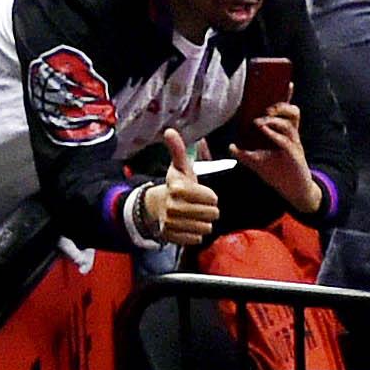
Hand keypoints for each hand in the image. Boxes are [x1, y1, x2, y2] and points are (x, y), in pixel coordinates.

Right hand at [148, 128, 220, 244]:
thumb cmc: (176, 186)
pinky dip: (196, 233)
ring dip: (204, 222)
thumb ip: (178, 150)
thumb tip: (169, 131)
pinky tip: (190, 225)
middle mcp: (172, 206)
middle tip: (202, 206)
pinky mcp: (172, 237)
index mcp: (177, 188)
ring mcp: (171, 223)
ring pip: (205, 227)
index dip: (211, 197)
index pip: (211, 198)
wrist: (158, 207)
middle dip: (210, 210)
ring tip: (196, 215)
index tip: (206, 194)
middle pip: (211, 214)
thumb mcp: (180, 168)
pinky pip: (197, 238)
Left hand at [227, 101, 322, 217]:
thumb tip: (230, 146)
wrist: (294, 191)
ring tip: (261, 121)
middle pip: (292, 112)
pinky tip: (265, 130)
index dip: (287, 97)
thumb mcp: (257, 162)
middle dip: (280, 105)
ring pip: (289, 124)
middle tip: (266, 108)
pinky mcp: (295, 155)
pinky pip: (286, 140)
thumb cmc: (278, 175)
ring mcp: (294, 145)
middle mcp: (291, 136)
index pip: (287, 111)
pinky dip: (275, 134)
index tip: (286, 83)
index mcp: (284, 134)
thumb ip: (244, 153)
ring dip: (275, 119)